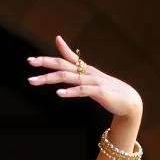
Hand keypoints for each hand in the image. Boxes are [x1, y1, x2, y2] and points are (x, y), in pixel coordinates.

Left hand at [27, 35, 142, 117]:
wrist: (130, 102)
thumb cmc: (110, 92)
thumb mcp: (93, 81)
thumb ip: (81, 73)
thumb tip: (72, 68)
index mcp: (86, 70)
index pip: (66, 59)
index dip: (50, 57)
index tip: (32, 59)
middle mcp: (87, 73)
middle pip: (63, 65)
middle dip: (45, 63)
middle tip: (30, 62)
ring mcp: (93, 82)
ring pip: (68, 77)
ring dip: (50, 78)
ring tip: (35, 80)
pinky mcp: (99, 93)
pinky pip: (82, 91)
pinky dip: (70, 92)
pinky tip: (59, 93)